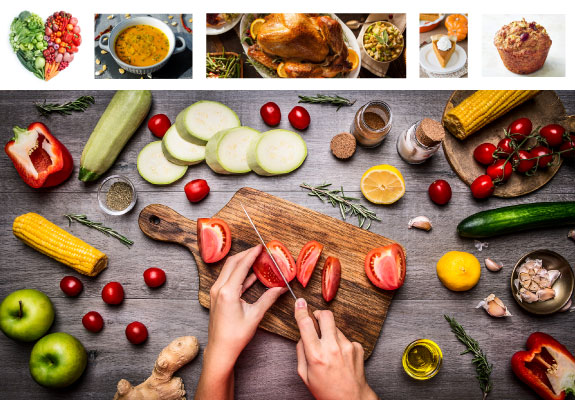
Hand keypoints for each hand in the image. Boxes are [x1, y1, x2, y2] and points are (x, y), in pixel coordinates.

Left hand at [196, 245, 286, 399]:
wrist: (220, 350)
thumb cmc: (236, 336)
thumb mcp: (255, 315)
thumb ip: (268, 298)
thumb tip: (282, 288)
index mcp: (228, 291)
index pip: (241, 265)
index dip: (252, 254)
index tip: (261, 247)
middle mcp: (219, 289)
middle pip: (232, 263)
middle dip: (246, 254)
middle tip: (259, 250)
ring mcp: (216, 292)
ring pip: (229, 270)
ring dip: (242, 263)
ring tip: (256, 259)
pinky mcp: (217, 297)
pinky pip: (228, 279)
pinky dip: (239, 274)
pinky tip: (252, 275)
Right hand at [295, 298, 377, 399]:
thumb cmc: (326, 391)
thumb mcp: (305, 375)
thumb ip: (301, 352)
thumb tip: (302, 336)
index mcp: (316, 355)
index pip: (306, 324)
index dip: (301, 310)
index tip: (299, 302)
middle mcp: (333, 348)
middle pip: (326, 315)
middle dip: (319, 314)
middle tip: (316, 320)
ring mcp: (347, 346)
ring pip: (335, 327)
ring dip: (330, 333)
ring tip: (330, 351)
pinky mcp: (358, 347)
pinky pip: (346, 338)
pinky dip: (341, 343)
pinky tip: (341, 357)